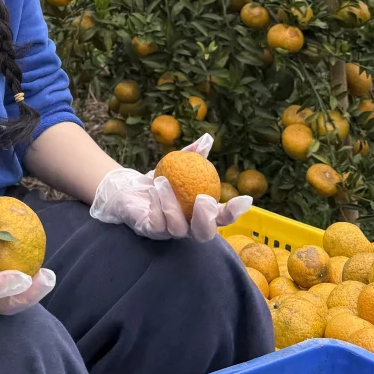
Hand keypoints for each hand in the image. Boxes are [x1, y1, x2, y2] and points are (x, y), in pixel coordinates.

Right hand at [0, 191, 55, 315]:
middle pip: (1, 306)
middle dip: (27, 296)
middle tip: (48, 277)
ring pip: (6, 305)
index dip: (2, 286)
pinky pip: (4, 295)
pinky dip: (21, 287)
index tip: (23, 277)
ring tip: (47, 277)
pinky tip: (34, 269)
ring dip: (29, 295)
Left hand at [90, 134, 253, 241]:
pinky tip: (152, 189)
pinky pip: (156, 225)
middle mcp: (188, 227)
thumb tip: (207, 139)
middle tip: (203, 199)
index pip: (222, 218)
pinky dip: (156, 206)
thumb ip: (193, 154)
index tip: (245, 199)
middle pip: (205, 235)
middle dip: (207, 220)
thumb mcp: (176, 164)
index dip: (235, 212)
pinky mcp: (149, 232)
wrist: (128, 187)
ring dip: (172, 205)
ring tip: (163, 181)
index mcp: (199, 214)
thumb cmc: (158, 178)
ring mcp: (168, 233)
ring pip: (178, 228)